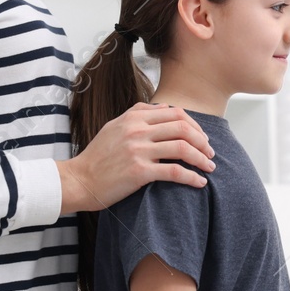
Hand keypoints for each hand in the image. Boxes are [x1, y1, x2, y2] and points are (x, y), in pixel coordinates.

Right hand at [60, 103, 215, 212]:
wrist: (79, 180)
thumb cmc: (98, 157)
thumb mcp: (115, 127)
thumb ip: (139, 115)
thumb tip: (165, 107)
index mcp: (133, 117)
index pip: (175, 113)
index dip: (195, 125)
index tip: (202, 138)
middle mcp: (137, 130)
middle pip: (183, 128)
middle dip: (203, 140)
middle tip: (210, 152)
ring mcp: (138, 150)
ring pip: (183, 148)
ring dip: (202, 158)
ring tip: (209, 167)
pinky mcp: (139, 172)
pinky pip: (174, 171)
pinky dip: (192, 177)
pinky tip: (200, 182)